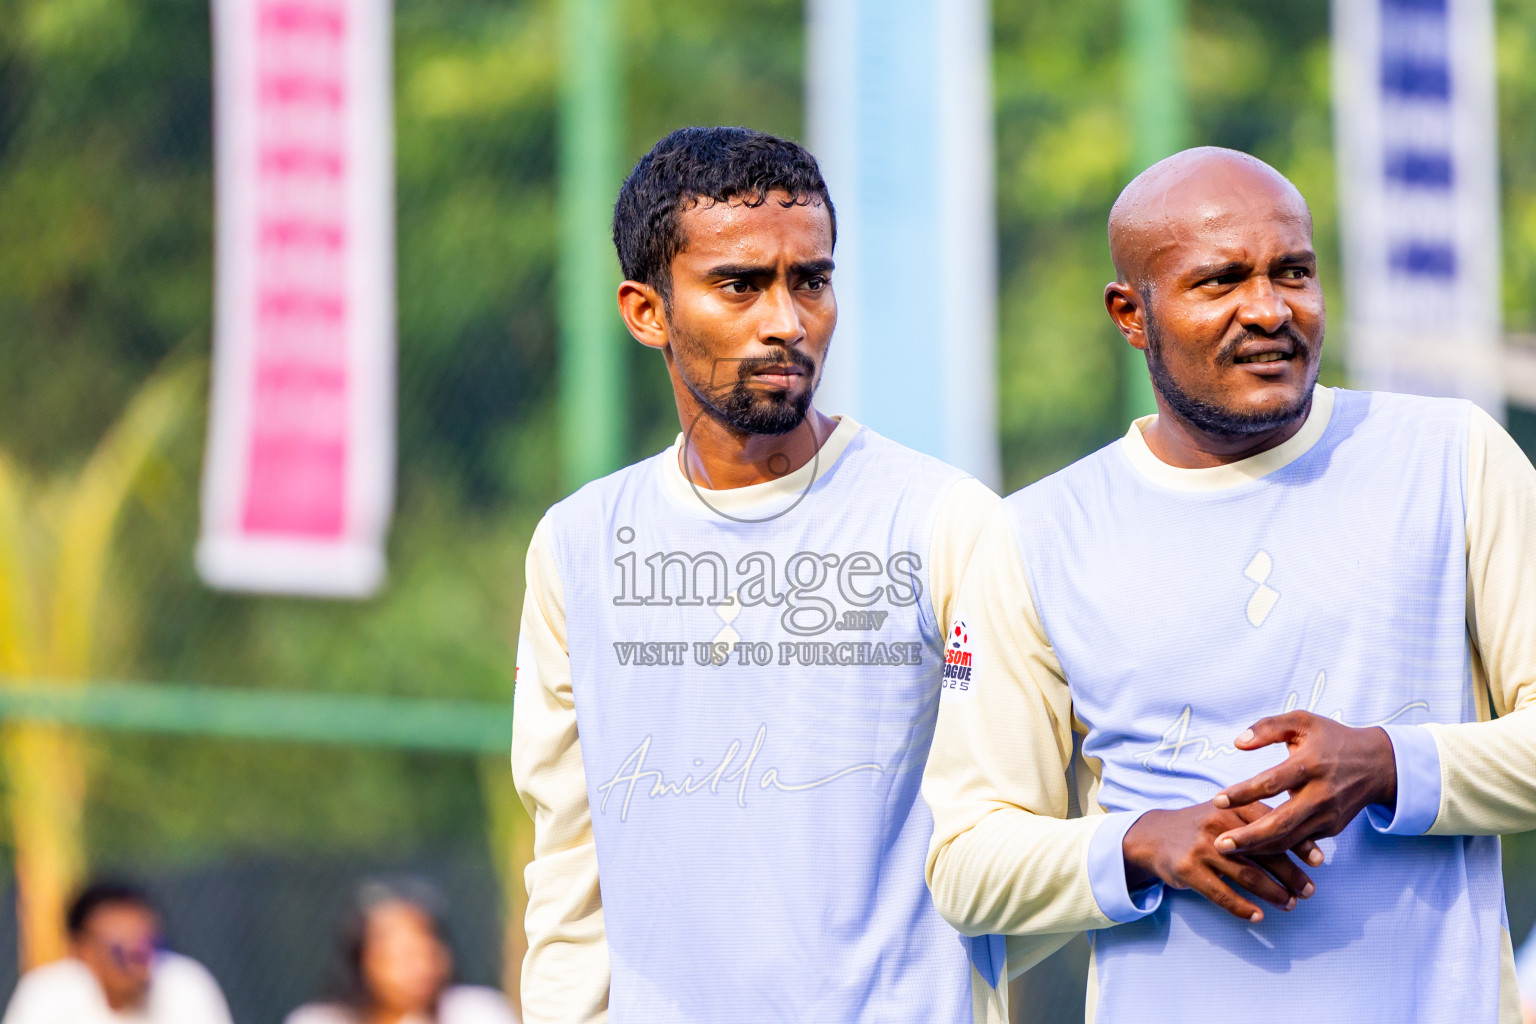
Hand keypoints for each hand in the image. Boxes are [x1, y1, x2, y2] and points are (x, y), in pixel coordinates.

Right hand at [1122, 801, 1316, 922]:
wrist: (1155, 836)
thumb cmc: (1202, 827)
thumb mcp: (1226, 812)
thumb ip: (1257, 822)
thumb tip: (1303, 840)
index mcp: (1232, 807)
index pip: (1272, 824)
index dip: (1298, 843)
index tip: (1319, 861)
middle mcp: (1218, 825)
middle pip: (1264, 852)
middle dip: (1291, 874)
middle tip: (1308, 891)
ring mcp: (1202, 848)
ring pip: (1247, 875)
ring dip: (1273, 893)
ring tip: (1289, 904)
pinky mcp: (1188, 870)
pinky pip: (1221, 894)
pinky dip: (1242, 908)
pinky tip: (1258, 916)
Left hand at [1211, 711, 1396, 857]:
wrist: (1378, 764)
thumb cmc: (1331, 739)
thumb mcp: (1302, 721)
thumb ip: (1268, 727)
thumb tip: (1237, 743)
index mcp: (1311, 764)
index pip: (1272, 782)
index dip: (1243, 793)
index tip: (1217, 801)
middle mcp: (1321, 794)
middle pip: (1281, 822)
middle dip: (1249, 837)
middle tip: (1219, 844)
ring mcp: (1328, 815)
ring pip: (1290, 839)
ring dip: (1258, 849)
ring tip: (1227, 850)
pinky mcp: (1331, 828)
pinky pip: (1299, 841)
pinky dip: (1276, 849)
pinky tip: (1251, 851)